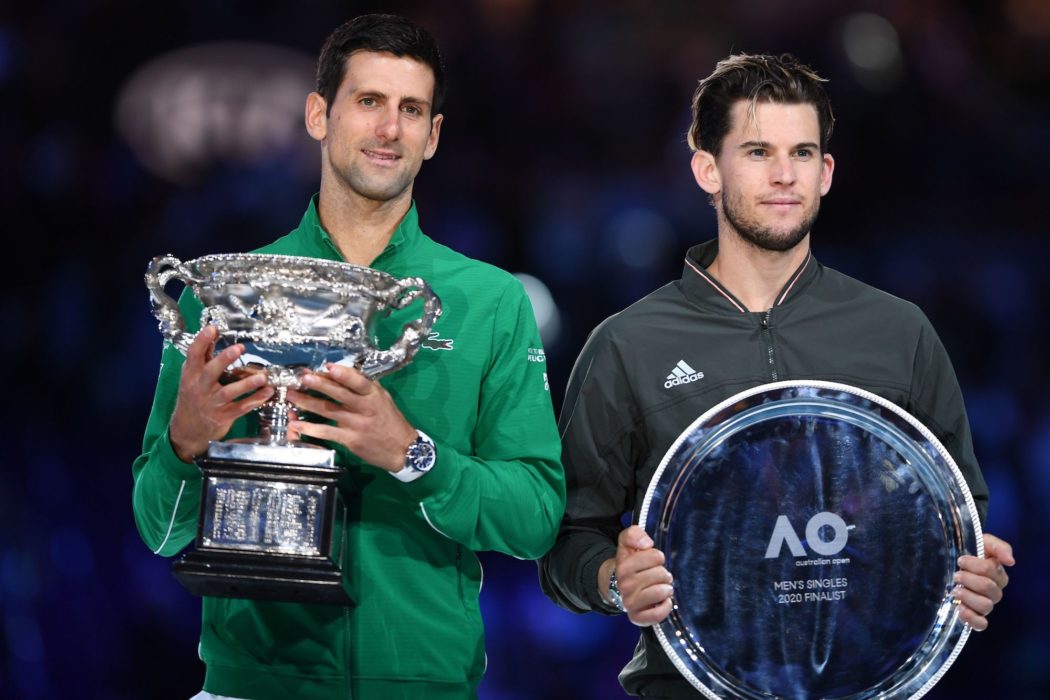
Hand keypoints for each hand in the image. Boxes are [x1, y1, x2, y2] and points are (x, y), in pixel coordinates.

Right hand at [169, 325, 273, 461]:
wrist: (187, 429)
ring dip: (246, 384)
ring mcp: (212, 403)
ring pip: (228, 393)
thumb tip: (213, 332)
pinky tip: (267, 392)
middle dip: (224, 359)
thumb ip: (203, 356)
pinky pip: (241, 408)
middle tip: (239, 348)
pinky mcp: (223, 416)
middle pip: (210, 372)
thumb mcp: (192, 376)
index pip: (193, 355)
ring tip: (262, 377)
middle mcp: (200, 388)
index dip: (202, 341)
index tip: (213, 328)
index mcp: (191, 375)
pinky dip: (255, 400)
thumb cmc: (192, 396)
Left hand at [287, 364, 415, 471]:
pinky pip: (327, 432)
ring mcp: (356, 425)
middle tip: (302, 377)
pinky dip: (310, 428)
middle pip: (339, 394)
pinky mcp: (349, 440)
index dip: (344, 374)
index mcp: (374, 396)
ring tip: (291, 395)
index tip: (329, 366)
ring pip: (328, 411)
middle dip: (319, 385)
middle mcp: (365, 409)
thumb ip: (366, 388)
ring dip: (307, 403)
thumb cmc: (392, 421)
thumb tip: (346, 373)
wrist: (402, 449)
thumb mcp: (384, 399)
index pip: (358, 382)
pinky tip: (296, 424)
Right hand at [600, 525, 673, 625]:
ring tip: (661, 587)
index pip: (655, 556)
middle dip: (663, 573)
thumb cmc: (629, 564)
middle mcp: (625, 586)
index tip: (653, 561)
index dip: (658, 557)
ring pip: (661, 592)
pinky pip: (658, 614)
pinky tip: (663, 600)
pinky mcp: (637, 618)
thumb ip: (634, 534)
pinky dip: (666, 606)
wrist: (617, 586)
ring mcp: (630, 603)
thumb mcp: (627, 543)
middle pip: (661, 574)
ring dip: (666, 589)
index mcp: (624, 566)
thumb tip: (646, 543)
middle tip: (658, 576)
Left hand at [954, 532, 1014, 630]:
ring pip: (985, 606)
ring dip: (968, 596)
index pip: (991, 570)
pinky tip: (960, 608)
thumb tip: (1011, 561)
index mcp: (998, 574)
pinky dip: (971, 618)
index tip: (960, 560)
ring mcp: (985, 605)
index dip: (973, 564)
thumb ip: (998, 547)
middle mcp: (994, 591)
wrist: (950, 563)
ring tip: (955, 590)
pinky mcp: (974, 616)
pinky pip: (980, 624)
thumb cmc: (969, 553)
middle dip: (968, 579)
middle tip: (956, 575)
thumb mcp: (983, 542)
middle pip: (988, 588)